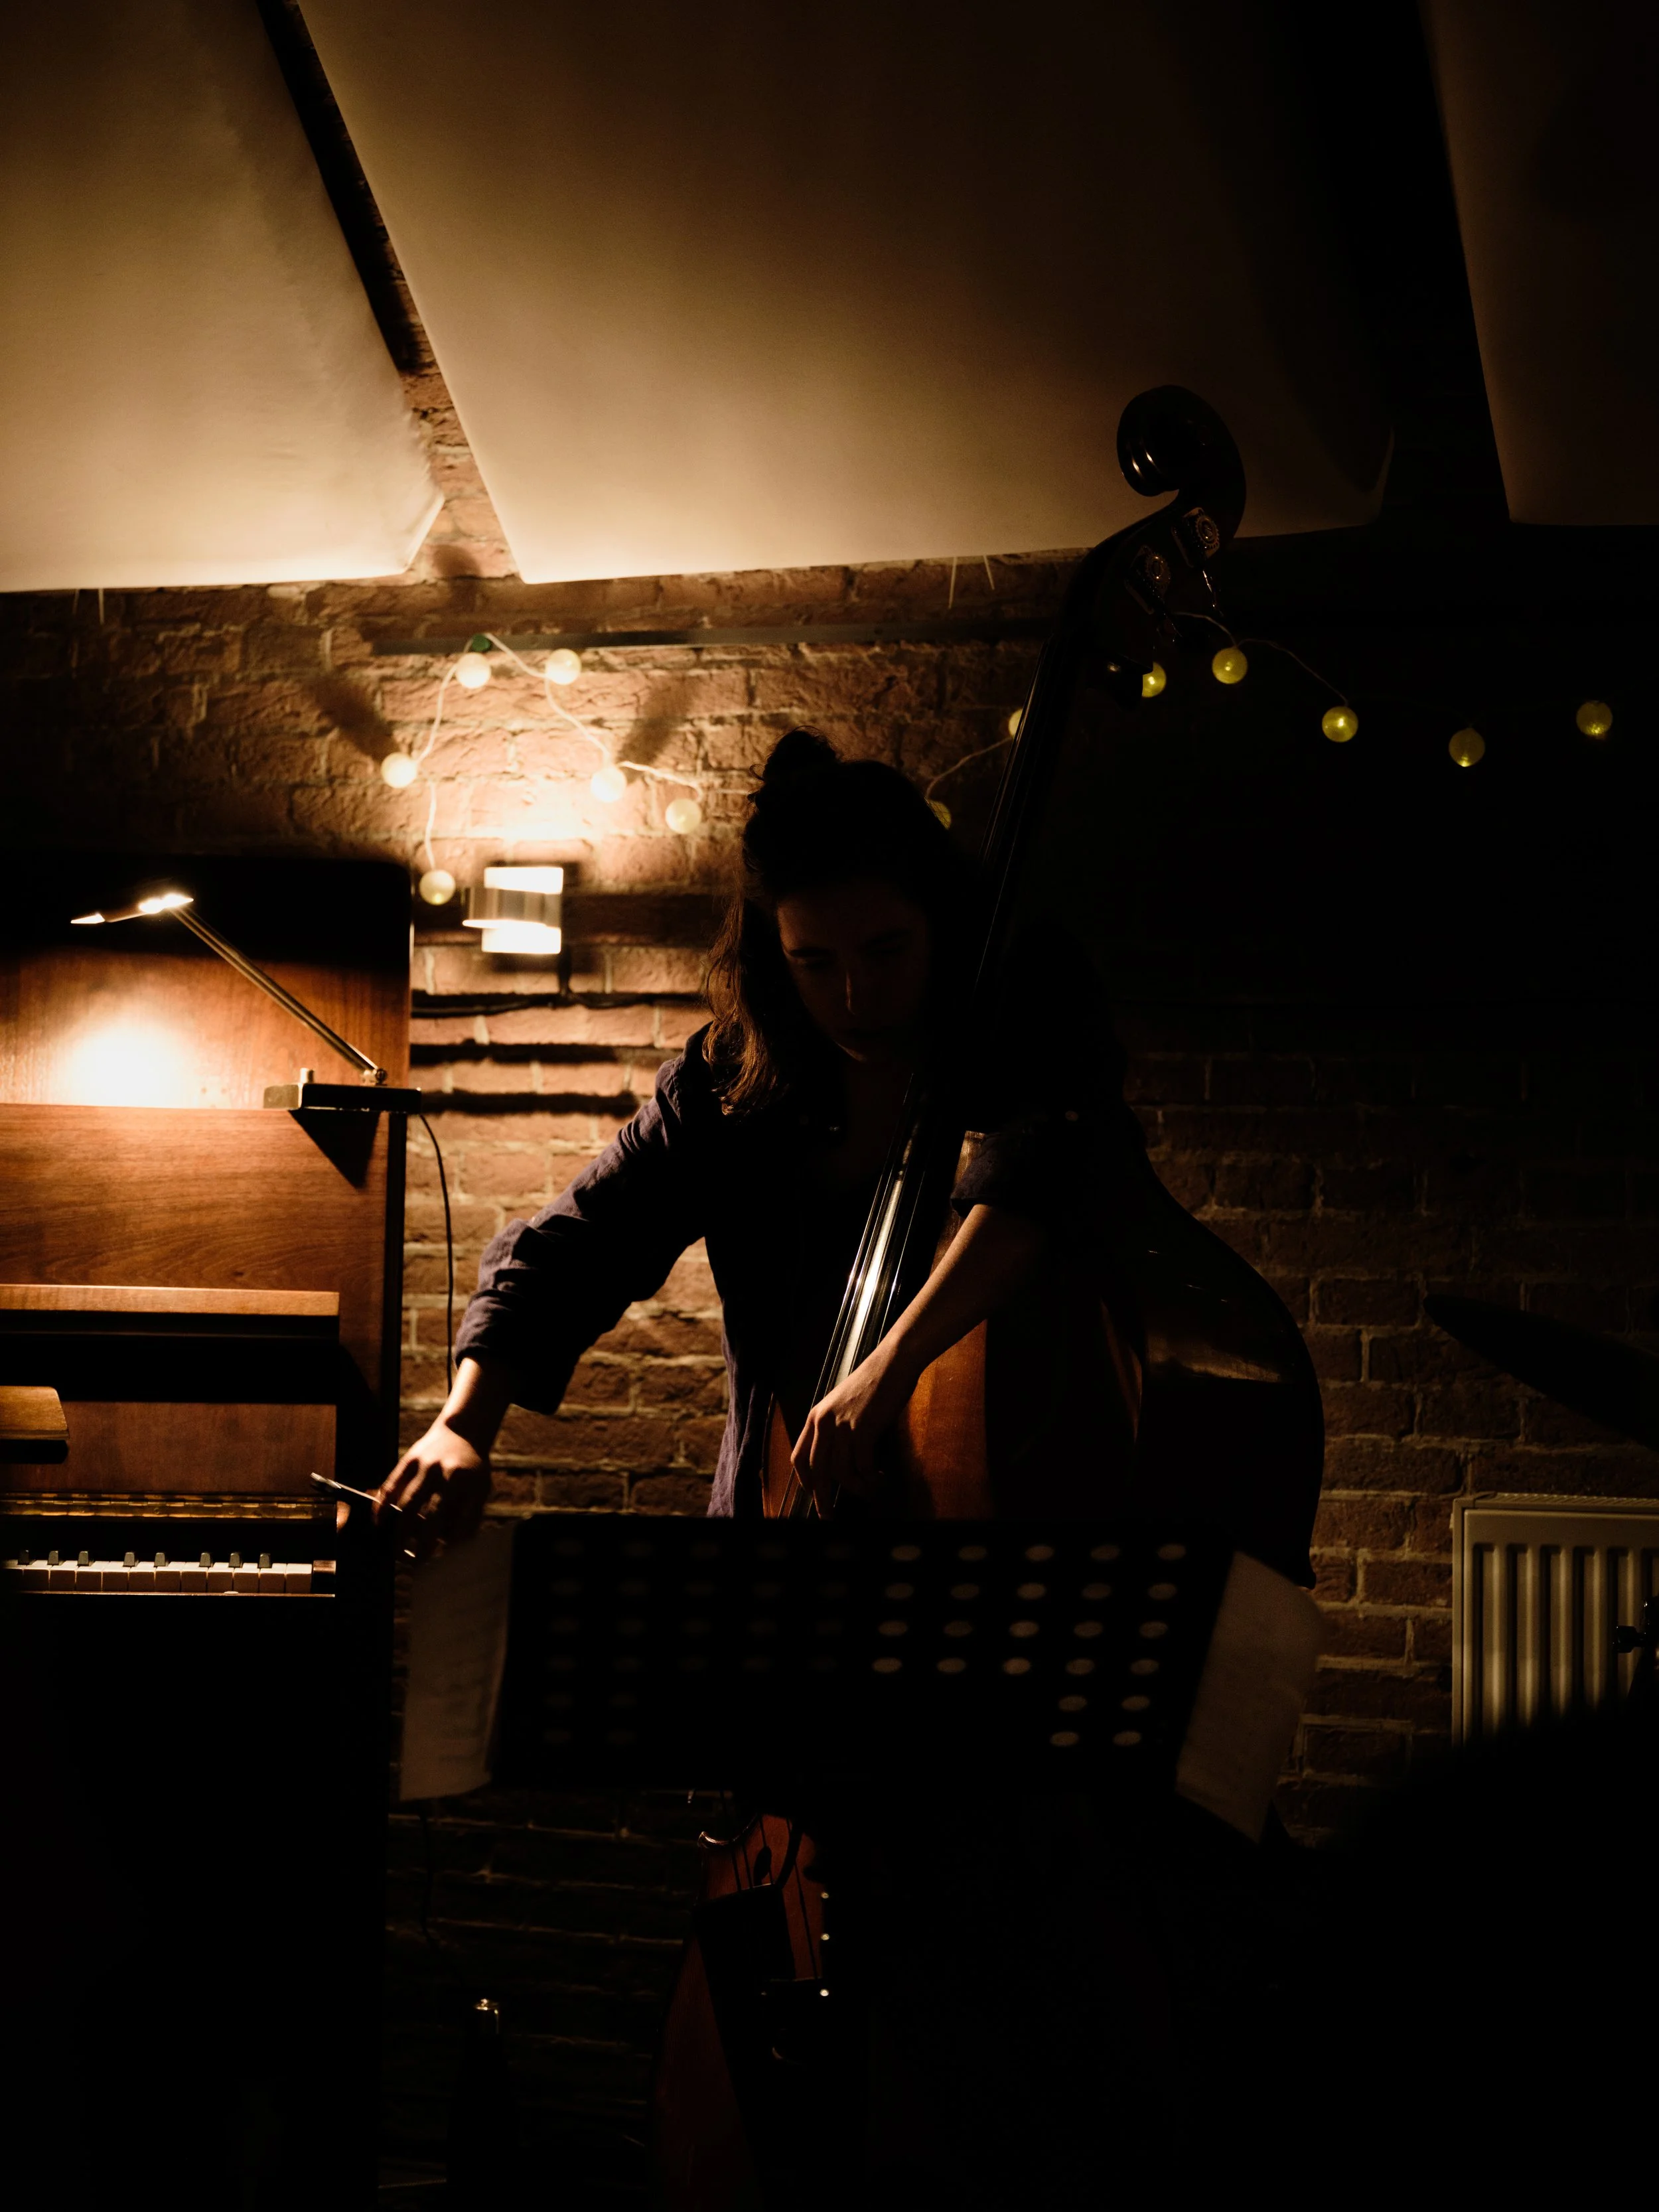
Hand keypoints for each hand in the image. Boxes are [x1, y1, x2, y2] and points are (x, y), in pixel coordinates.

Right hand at [376, 1419, 491, 1557]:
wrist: (463, 1429)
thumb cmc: (472, 1468)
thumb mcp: (480, 1489)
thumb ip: (469, 1517)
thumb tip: (454, 1548)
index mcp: (469, 1485)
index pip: (459, 1523)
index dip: (449, 1547)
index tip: (442, 1564)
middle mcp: (447, 1475)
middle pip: (432, 1517)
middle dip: (423, 1545)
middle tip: (416, 1564)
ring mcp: (426, 1467)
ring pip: (408, 1504)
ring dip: (400, 1531)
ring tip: (396, 1552)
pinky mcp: (409, 1460)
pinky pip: (391, 1486)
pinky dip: (382, 1506)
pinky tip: (378, 1523)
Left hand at [791, 1338, 915, 1506]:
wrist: (893, 1362)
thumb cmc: (873, 1384)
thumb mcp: (844, 1405)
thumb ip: (836, 1429)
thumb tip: (839, 1460)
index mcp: (816, 1417)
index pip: (799, 1458)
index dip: (806, 1482)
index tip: (815, 1497)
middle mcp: (823, 1422)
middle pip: (816, 1472)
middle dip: (822, 1499)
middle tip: (830, 1517)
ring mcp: (842, 1425)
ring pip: (841, 1473)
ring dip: (857, 1488)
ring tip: (872, 1490)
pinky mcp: (863, 1428)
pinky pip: (862, 1466)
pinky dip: (871, 1478)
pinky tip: (880, 1478)